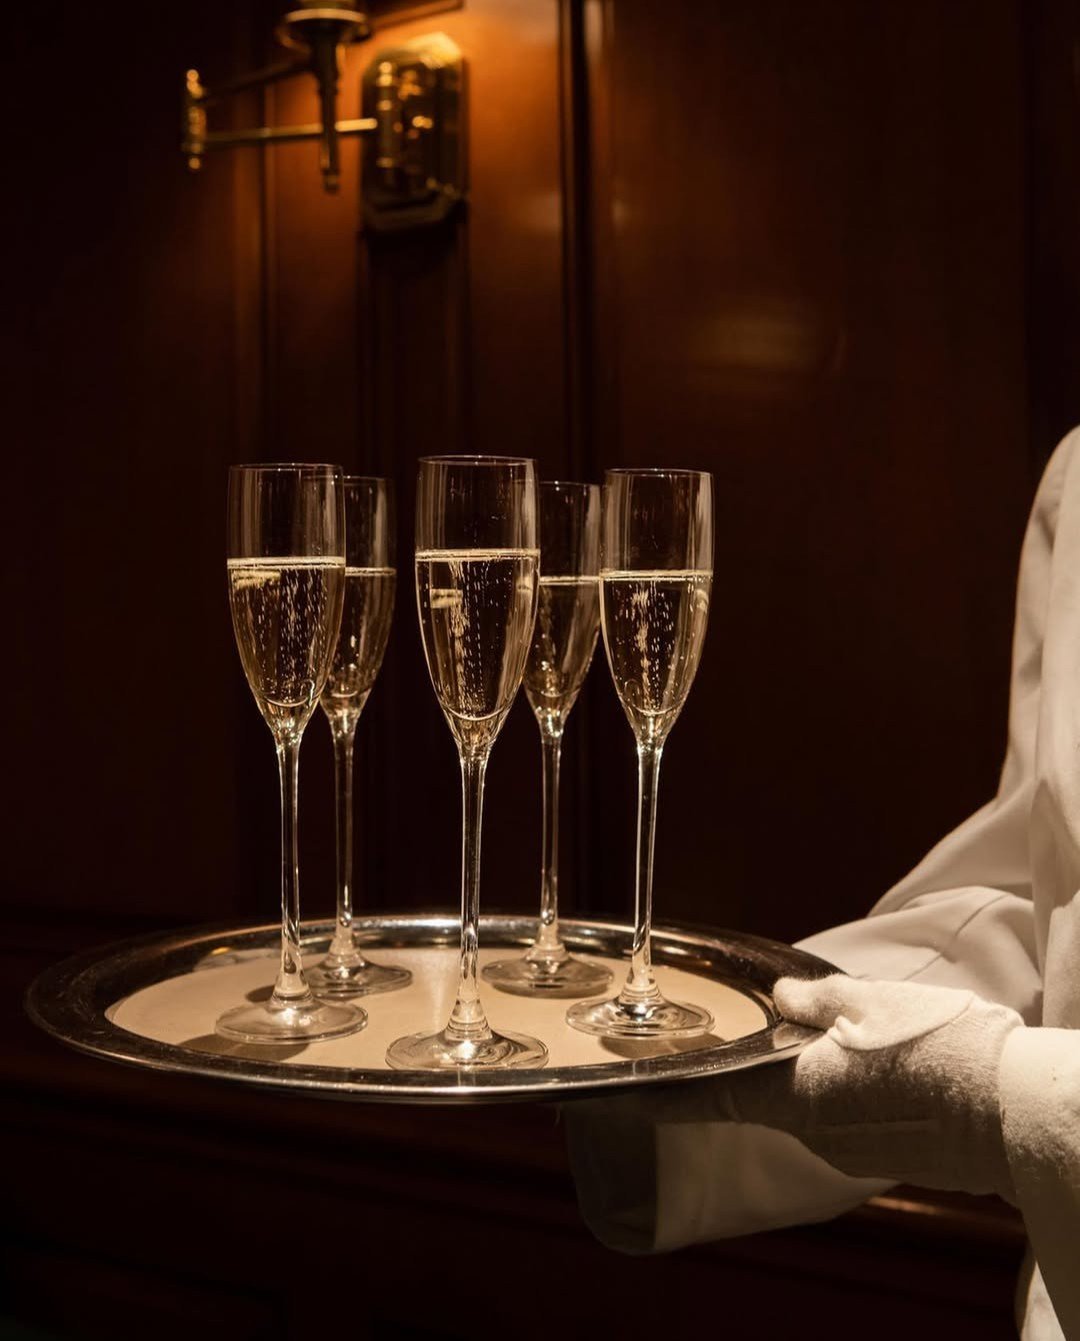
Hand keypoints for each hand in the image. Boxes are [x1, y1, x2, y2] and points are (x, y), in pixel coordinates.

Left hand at [564, 975, 1022, 1251]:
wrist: (1012, 1110)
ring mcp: (852, 1151)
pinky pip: (855, 1116)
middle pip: (769, 1094)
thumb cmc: (934, 1048)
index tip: (625, 1092)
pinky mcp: (888, 1155)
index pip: (707, 1099)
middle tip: (781, 1023)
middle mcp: (812, 1132)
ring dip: (820, 1071)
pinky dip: (855, 1089)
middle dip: (768, 1061)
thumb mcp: (866, 1003)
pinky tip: (887, 1062)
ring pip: (817, 1103)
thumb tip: (783, 995)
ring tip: (854, 1032)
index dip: (663, 1094)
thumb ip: (814, 1000)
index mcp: (792, 1095)